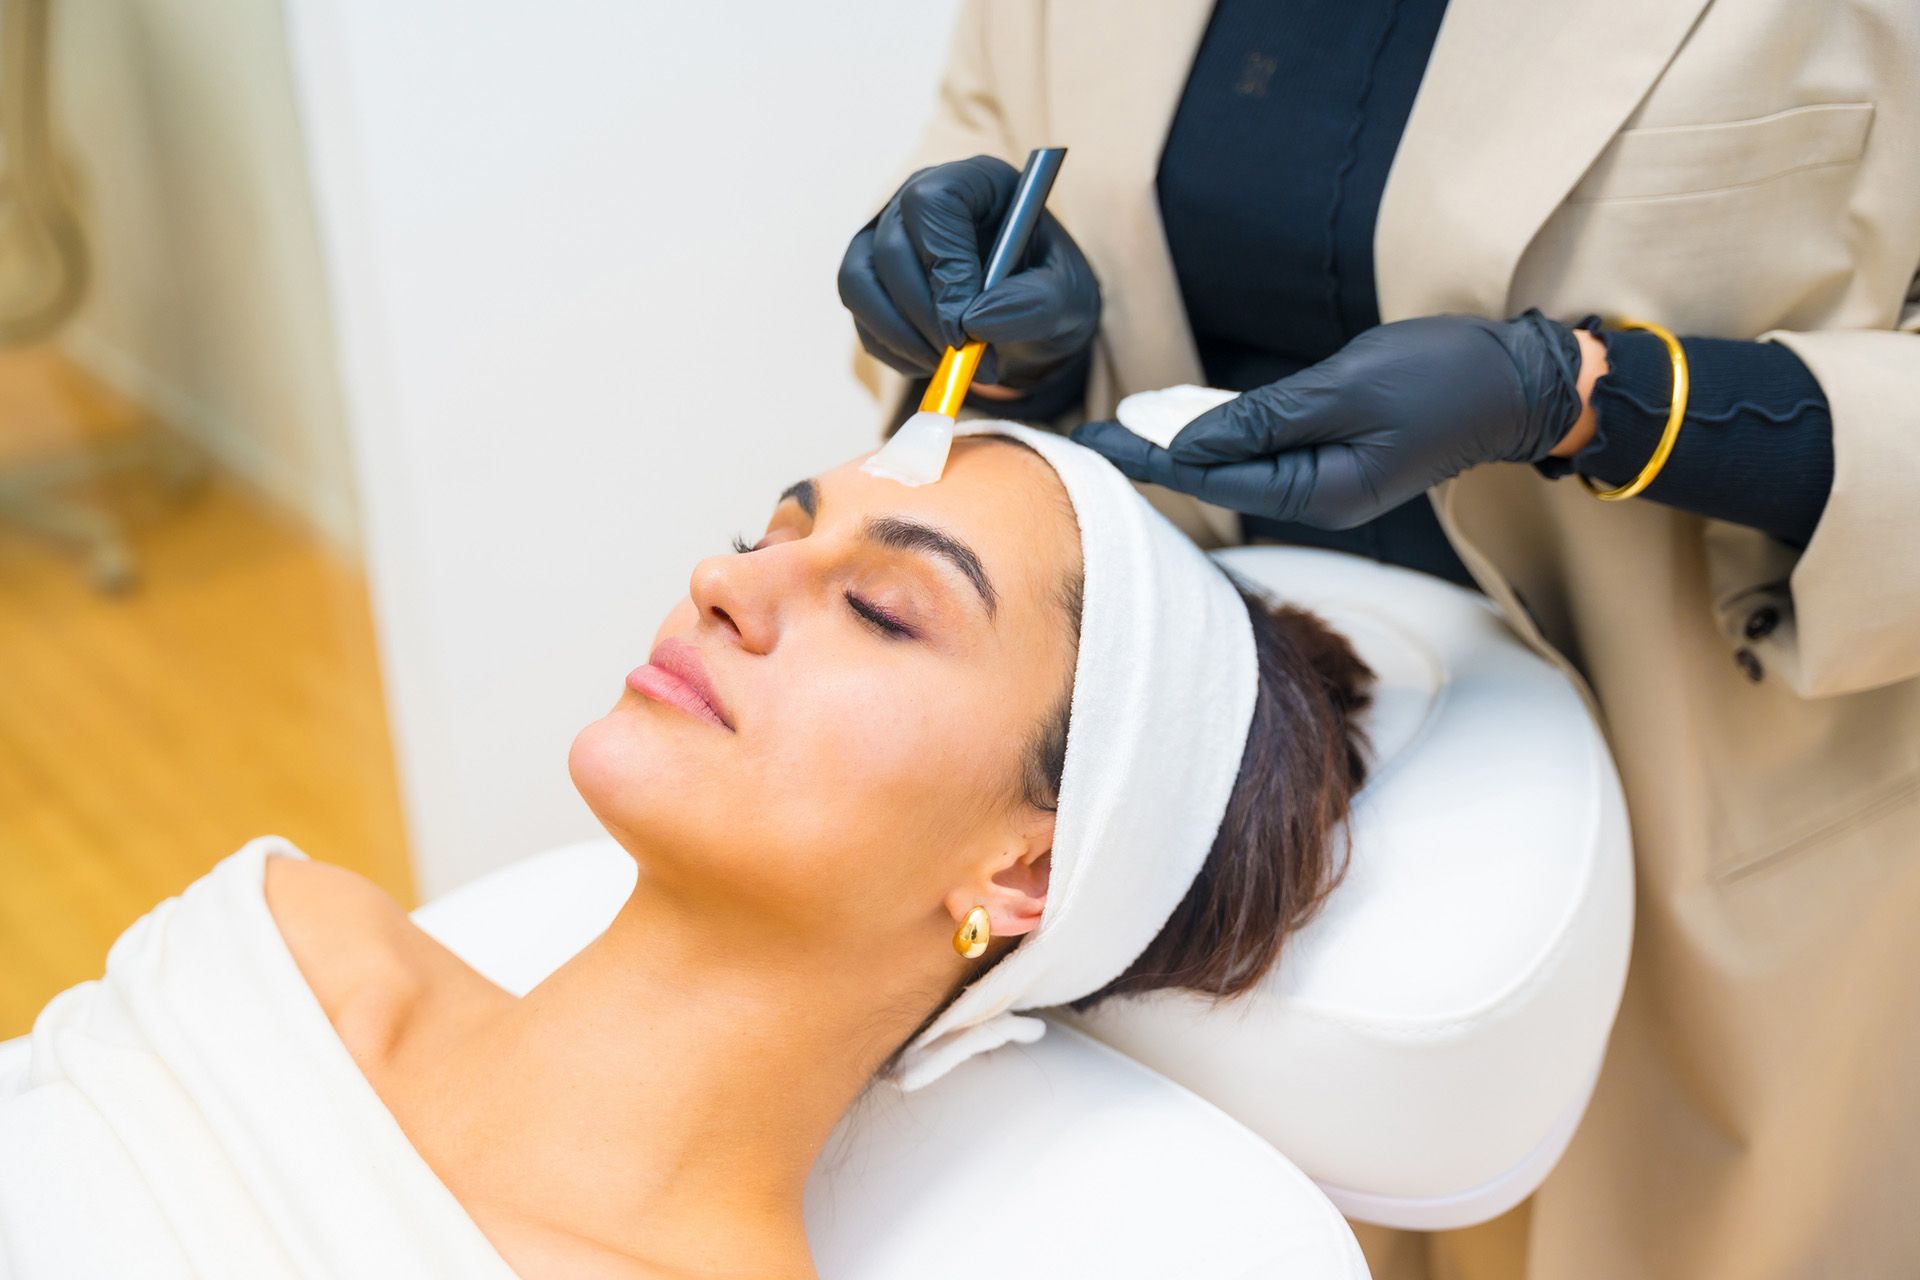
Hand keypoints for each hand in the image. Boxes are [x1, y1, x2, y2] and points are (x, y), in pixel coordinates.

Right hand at [837, 155, 1099, 390]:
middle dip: (925, 316)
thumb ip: (1039, 303)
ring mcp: (884, 238)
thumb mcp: (1070, 297)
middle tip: (964, 361)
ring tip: (952, 369)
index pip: (933, 204)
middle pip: (891, 247)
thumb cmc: (1050, 291)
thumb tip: (975, 323)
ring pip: (860, 282)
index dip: (943, 265)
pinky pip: (861, 318)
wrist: (1031, 314)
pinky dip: (895, 352)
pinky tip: (936, 364)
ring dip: (901, 337)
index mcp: (973, 181)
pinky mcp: (869, 282)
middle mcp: (918, 200)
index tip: (967, 325)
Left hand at [1071, 311, 1587, 528]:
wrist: (1516, 381)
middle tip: (1089, 434)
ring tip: (1121, 428)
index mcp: (1319, 492)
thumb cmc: (1443, 376)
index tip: (1096, 439)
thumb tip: (1191, 441)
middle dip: (1151, 455)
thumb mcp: (1348, 387)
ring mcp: (1326, 477)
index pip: (1212, 477)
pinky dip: (1221, 430)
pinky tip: (1183, 418)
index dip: (1149, 457)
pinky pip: (1264, 446)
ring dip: (1180, 443)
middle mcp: (1316, 495)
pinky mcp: (1334, 452)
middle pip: (1215, 476)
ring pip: (1236, 462)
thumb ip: (1266, 417)